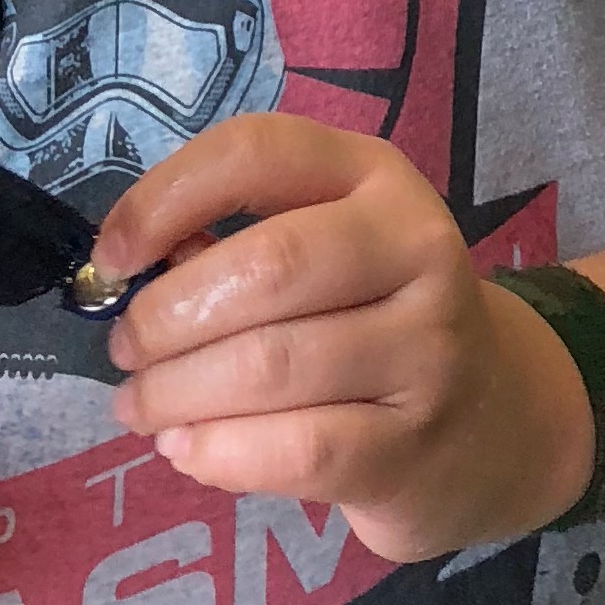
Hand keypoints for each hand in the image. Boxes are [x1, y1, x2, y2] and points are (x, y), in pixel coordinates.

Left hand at [96, 115, 595, 560]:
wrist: (493, 421)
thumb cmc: (375, 320)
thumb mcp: (329, 251)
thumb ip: (240, 244)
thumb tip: (130, 275)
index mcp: (375, 177)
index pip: (259, 152)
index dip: (167, 196)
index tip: (112, 256)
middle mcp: (416, 246)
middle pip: (265, 267)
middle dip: (166, 318)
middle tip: (126, 354)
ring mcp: (427, 348)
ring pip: (270, 366)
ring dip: (175, 395)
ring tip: (141, 409)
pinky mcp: (415, 445)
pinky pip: (295, 450)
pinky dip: (217, 453)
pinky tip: (187, 450)